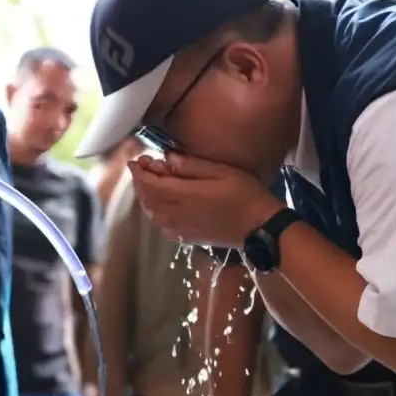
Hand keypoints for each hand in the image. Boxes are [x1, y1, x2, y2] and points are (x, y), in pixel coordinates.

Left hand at [127, 154, 283, 248]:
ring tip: (149, 183)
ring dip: (145, 198)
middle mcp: (177, 214)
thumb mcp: (221, 171)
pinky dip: (155, 213)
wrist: (259, 227)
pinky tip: (161, 205)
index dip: (140, 171)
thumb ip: (191, 165)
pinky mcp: (187, 237)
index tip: (136, 159)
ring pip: (152, 213)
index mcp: (185, 195)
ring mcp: (181, 228)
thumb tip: (166, 157)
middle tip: (142, 167)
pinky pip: (162, 225)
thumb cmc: (244, 194)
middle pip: (148, 199)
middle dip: (141, 182)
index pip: (151, 184)